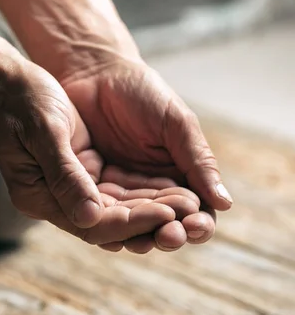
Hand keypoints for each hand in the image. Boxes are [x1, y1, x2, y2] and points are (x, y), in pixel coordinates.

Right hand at [0, 60, 206, 249]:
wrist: (6, 80)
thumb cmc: (21, 99)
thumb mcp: (44, 131)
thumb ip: (65, 176)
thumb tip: (91, 217)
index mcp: (37, 197)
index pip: (91, 224)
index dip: (131, 221)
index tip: (167, 213)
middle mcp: (51, 200)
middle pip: (108, 224)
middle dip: (149, 220)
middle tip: (191, 215)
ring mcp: (65, 188)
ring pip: (115, 211)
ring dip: (151, 209)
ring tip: (189, 205)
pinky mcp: (78, 173)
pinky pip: (114, 192)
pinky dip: (142, 194)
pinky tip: (171, 190)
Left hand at [61, 57, 230, 244]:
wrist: (94, 74)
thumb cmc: (142, 93)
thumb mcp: (175, 123)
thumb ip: (197, 161)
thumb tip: (224, 204)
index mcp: (178, 175)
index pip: (194, 211)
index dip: (197, 223)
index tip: (195, 225)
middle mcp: (149, 190)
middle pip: (163, 225)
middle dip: (169, 234)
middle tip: (169, 236)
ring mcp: (118, 191)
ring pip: (131, 226)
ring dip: (138, 236)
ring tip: (143, 241)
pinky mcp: (89, 189)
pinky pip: (98, 213)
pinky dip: (106, 224)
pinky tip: (109, 229)